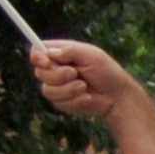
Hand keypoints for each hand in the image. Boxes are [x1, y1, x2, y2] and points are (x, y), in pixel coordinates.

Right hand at [30, 40, 145, 121]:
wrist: (117, 96)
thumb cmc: (107, 72)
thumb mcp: (91, 55)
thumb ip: (70, 51)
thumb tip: (49, 53)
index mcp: (60, 54)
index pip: (37, 52)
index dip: (37, 57)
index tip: (46, 61)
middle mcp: (55, 69)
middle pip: (39, 72)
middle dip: (58, 75)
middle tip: (75, 73)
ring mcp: (57, 87)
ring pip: (47, 90)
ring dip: (68, 89)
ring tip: (84, 87)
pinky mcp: (61, 102)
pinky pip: (58, 102)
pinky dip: (75, 100)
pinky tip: (87, 97)